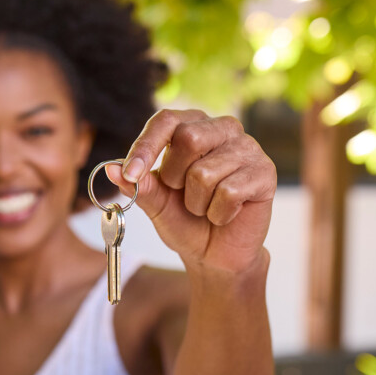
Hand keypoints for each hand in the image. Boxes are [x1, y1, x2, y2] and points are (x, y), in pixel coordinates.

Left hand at [107, 108, 275, 274]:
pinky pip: (229, 192)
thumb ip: (138, 185)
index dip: (145, 146)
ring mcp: (248, 148)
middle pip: (188, 138)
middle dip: (174, 176)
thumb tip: (110, 168)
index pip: (166, 120)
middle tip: (181, 195)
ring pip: (205, 172)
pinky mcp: (265, 172)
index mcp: (192, 126)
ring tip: (205, 208)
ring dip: (196, 203)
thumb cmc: (185, 221)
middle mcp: (222, 129)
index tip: (129, 174)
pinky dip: (218, 213)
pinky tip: (225, 214)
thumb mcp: (156, 204)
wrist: (215, 254)